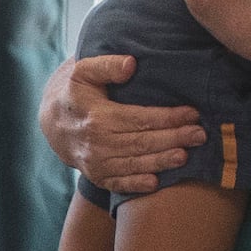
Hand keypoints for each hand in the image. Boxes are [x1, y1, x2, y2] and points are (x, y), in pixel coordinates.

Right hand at [41, 55, 204, 200]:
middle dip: (173, 139)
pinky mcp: (96, 176)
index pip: (139, 118)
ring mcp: (95, 163)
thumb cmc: (74, 91)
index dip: (168, 117)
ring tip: (185, 157)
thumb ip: (107, 65)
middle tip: (200, 135)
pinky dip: (136, 185)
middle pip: (142, 142)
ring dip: (161, 162)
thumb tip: (131, 65)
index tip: (192, 113)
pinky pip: (118, 183)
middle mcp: (96, 144)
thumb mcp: (83, 70)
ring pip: (134, 163)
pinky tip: (156, 183)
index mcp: (97, 117)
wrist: (51, 121)